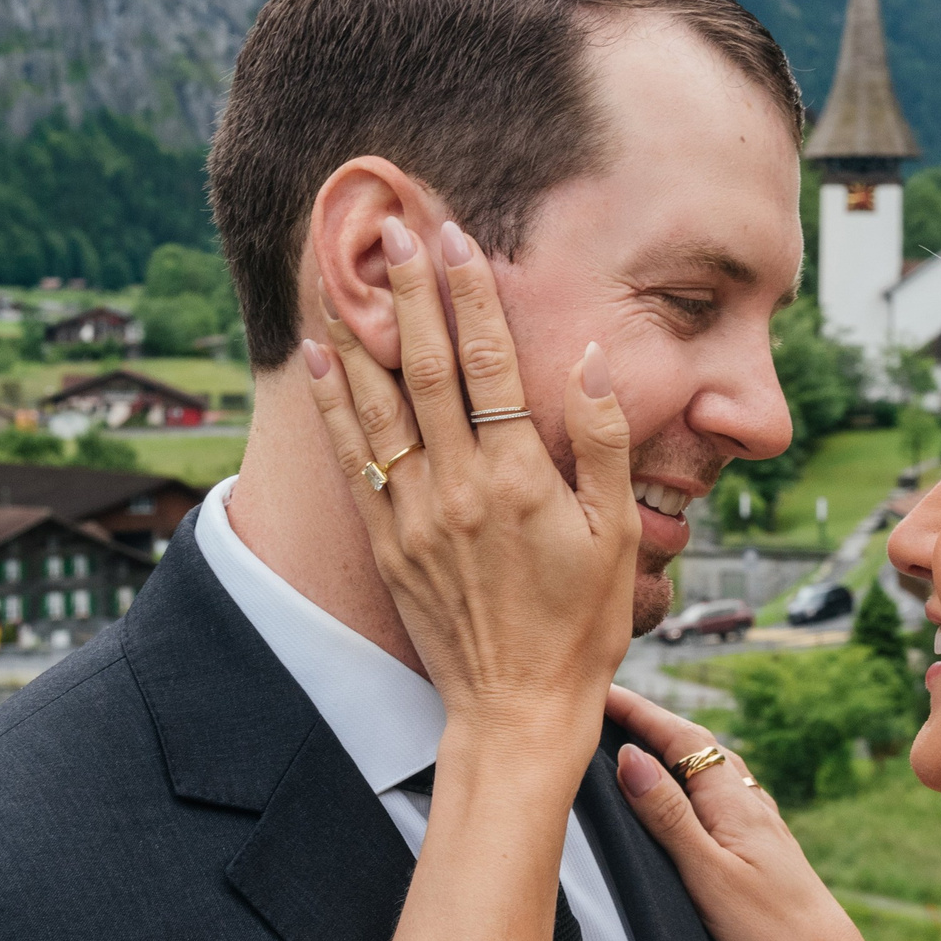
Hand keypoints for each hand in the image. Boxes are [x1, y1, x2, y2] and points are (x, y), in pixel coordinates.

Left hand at [305, 218, 638, 754]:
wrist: (518, 711)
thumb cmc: (582, 627)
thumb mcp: (619, 536)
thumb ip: (605, 445)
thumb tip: (591, 362)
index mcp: (521, 480)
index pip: (490, 365)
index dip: (472, 297)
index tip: (457, 242)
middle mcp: (460, 488)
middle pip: (428, 369)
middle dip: (411, 293)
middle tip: (395, 229)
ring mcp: (417, 516)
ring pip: (380, 405)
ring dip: (363, 334)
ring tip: (344, 273)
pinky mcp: (389, 544)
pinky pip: (354, 459)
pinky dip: (335, 405)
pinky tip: (322, 361)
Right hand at [605, 686, 896, 940]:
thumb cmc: (773, 935)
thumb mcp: (707, 874)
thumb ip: (667, 815)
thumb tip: (630, 756)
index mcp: (735, 802)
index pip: (680, 737)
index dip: (638, 711)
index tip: (599, 691)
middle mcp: (751, 805)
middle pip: (697, 747)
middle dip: (652, 722)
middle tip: (608, 707)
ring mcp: (761, 829)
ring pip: (712, 771)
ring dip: (675, 750)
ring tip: (641, 739)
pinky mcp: (764, 855)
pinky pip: (722, 798)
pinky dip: (694, 783)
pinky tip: (693, 798)